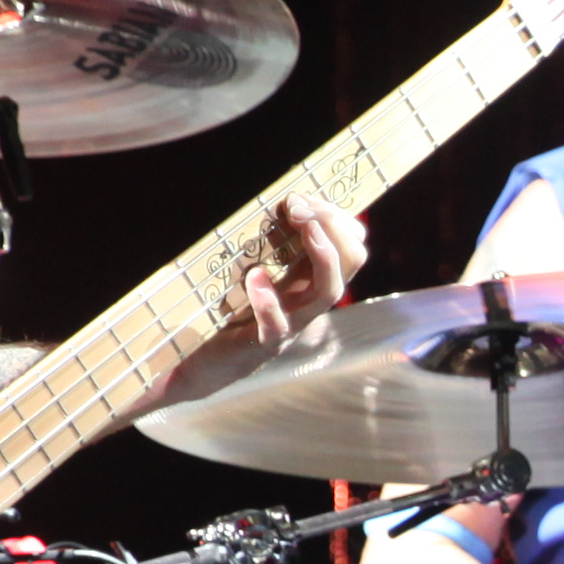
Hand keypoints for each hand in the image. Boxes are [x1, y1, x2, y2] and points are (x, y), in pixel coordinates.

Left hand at [235, 190, 366, 348]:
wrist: (212, 364)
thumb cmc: (236, 313)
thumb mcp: (264, 271)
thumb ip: (280, 245)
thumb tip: (289, 201)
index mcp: (311, 281)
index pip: (350, 245)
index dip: (335, 217)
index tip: (301, 199)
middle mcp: (310, 302)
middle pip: (351, 262)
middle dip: (333, 226)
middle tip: (300, 207)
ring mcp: (291, 324)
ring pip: (328, 292)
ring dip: (322, 254)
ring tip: (304, 226)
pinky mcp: (263, 344)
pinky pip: (277, 327)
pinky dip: (268, 300)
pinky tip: (256, 276)